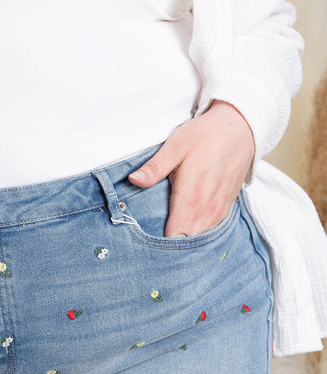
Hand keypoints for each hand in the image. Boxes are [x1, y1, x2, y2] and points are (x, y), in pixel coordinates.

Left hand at [128, 100, 255, 237]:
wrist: (240, 128)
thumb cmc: (204, 135)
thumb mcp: (175, 145)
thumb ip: (154, 167)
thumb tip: (133, 180)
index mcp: (192, 198)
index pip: (175, 238)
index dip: (159, 243)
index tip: (146, 239)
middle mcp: (207, 210)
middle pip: (185, 243)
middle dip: (169, 245)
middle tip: (152, 237)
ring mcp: (219, 212)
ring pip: (197, 239)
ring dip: (183, 239)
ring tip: (167, 231)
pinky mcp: (225, 210)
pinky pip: (208, 231)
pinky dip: (196, 231)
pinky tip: (184, 223)